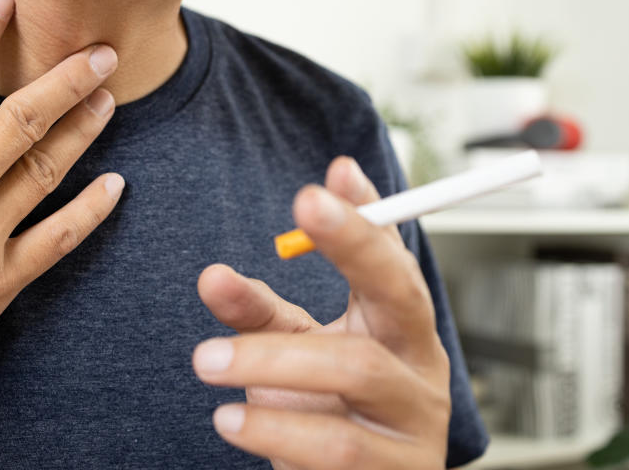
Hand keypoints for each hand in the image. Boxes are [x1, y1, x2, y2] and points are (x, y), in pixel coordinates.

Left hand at [193, 157, 450, 469]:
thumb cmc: (332, 409)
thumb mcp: (295, 349)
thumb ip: (257, 310)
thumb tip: (212, 273)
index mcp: (402, 325)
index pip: (392, 259)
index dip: (361, 222)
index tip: (319, 185)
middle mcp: (421, 366)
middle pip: (398, 297)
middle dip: (347, 248)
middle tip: (251, 251)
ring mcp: (416, 424)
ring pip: (357, 372)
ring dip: (272, 360)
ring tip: (206, 361)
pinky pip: (337, 448)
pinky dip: (277, 430)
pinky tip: (231, 421)